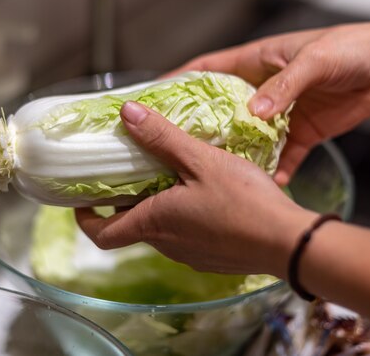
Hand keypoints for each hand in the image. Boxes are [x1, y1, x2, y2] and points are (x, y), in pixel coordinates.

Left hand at [76, 101, 315, 275]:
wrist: (289, 242)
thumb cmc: (243, 202)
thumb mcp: (200, 160)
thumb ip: (162, 138)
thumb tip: (126, 113)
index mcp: (155, 223)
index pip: (101, 234)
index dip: (84, 218)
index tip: (81, 197)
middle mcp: (167, 245)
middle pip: (132, 225)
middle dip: (126, 199)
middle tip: (131, 168)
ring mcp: (191, 254)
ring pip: (162, 227)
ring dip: (157, 203)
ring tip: (170, 171)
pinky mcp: (213, 257)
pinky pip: (187, 234)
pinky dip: (183, 213)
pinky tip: (205, 191)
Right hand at [169, 21, 369, 184]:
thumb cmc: (348, 48)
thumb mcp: (312, 61)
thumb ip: (283, 86)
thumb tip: (255, 112)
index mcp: (256, 62)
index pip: (207, 70)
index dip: (178, 82)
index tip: (153, 100)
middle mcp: (262, 90)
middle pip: (220, 109)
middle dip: (199, 127)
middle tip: (174, 148)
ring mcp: (280, 114)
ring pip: (247, 138)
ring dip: (233, 155)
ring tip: (212, 175)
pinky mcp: (302, 133)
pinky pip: (282, 157)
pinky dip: (274, 171)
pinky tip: (264, 187)